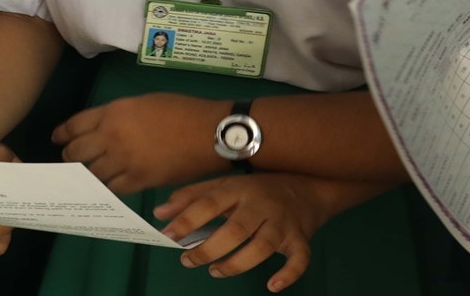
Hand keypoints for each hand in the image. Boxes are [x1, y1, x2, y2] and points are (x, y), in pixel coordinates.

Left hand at [53, 94, 229, 193]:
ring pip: (92, 174)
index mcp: (113, 112)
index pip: (75, 125)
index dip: (63, 134)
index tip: (57, 139)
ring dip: (87, 174)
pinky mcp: (139, 181)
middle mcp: (112, 137)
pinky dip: (108, 187)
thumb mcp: (143, 102)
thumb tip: (103, 129)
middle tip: (70, 159)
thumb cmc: (181, 110)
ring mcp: (124, 162)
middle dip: (70, 156)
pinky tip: (109, 184)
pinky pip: (113, 188)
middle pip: (77, 152)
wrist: (209, 133)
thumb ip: (118, 115)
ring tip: (88, 175)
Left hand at [155, 173, 336, 292]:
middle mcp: (261, 205)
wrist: (309, 185)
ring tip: (215, 272)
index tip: (168, 235)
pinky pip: (299, 259)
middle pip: (235, 229)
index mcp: (239, 189)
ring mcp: (282, 223)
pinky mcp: (300, 239)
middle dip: (209, 249)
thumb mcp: (225, 185)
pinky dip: (288, 274)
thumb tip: (160, 213)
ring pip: (262, 246)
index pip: (210, 203)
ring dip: (237, 263)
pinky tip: (272, 285)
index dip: (188, 220)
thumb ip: (192, 197)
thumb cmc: (259, 188)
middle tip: (188, 261)